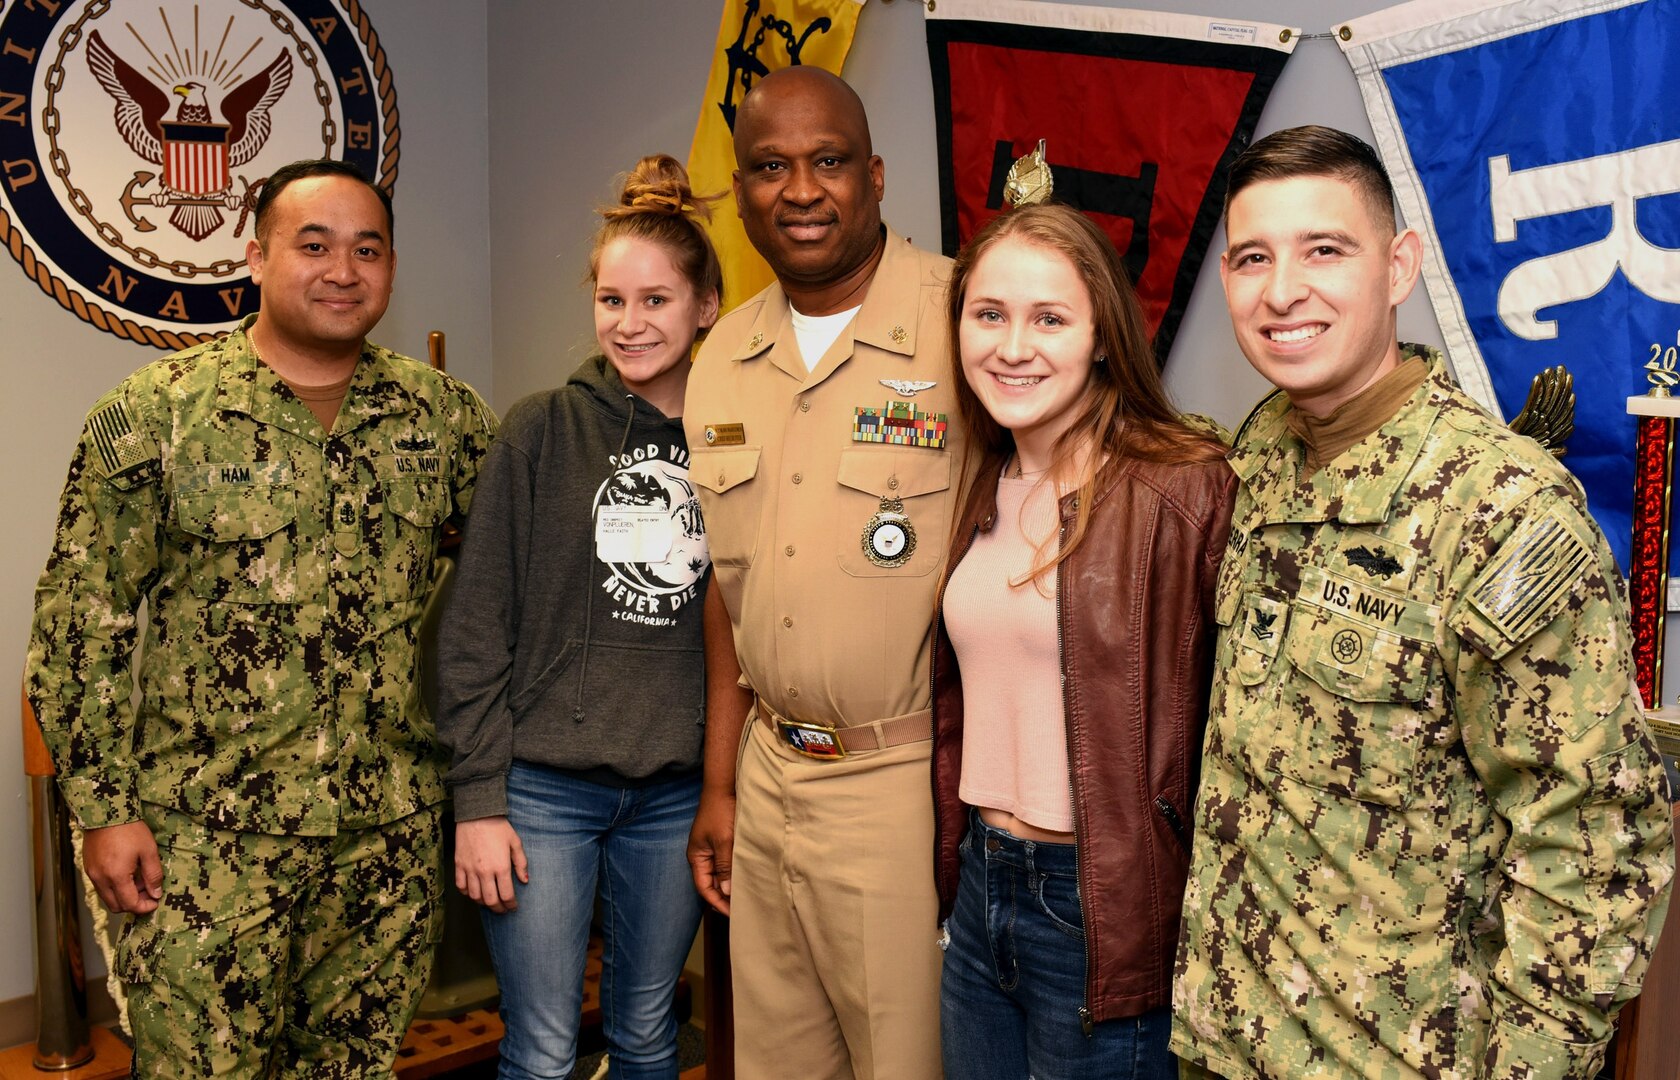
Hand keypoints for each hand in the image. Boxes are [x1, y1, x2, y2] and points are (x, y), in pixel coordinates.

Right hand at [82, 821, 163, 913]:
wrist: (106, 812)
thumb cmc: (129, 829)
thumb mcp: (148, 851)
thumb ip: (153, 875)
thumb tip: (155, 893)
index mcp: (116, 876)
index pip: (129, 904)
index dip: (144, 907)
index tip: (155, 902)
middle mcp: (100, 879)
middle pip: (116, 906)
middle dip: (134, 903)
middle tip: (148, 891)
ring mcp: (92, 874)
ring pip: (108, 898)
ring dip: (124, 895)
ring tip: (139, 879)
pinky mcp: (89, 868)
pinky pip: (101, 887)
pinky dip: (114, 887)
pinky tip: (127, 872)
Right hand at [454, 816, 527, 913]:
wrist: (476, 814)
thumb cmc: (498, 827)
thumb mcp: (515, 842)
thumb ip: (521, 863)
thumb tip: (525, 881)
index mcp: (501, 867)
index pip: (506, 894)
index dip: (511, 905)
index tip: (513, 906)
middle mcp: (485, 871)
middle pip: (490, 900)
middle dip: (498, 908)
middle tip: (502, 909)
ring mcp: (470, 869)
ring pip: (475, 896)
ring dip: (483, 902)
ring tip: (489, 901)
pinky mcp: (459, 865)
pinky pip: (461, 886)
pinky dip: (467, 893)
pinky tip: (474, 892)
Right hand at [687, 787, 735, 915]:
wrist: (725, 786)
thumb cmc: (721, 812)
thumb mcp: (724, 841)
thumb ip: (725, 866)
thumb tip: (727, 891)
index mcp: (697, 857)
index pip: (704, 888)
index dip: (717, 903)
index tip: (733, 914)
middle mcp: (702, 855)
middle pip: (712, 883)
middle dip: (725, 897)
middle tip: (742, 909)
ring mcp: (712, 848)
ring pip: (721, 873)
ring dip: (731, 884)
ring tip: (747, 896)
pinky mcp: (722, 841)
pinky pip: (727, 862)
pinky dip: (735, 871)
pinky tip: (747, 876)